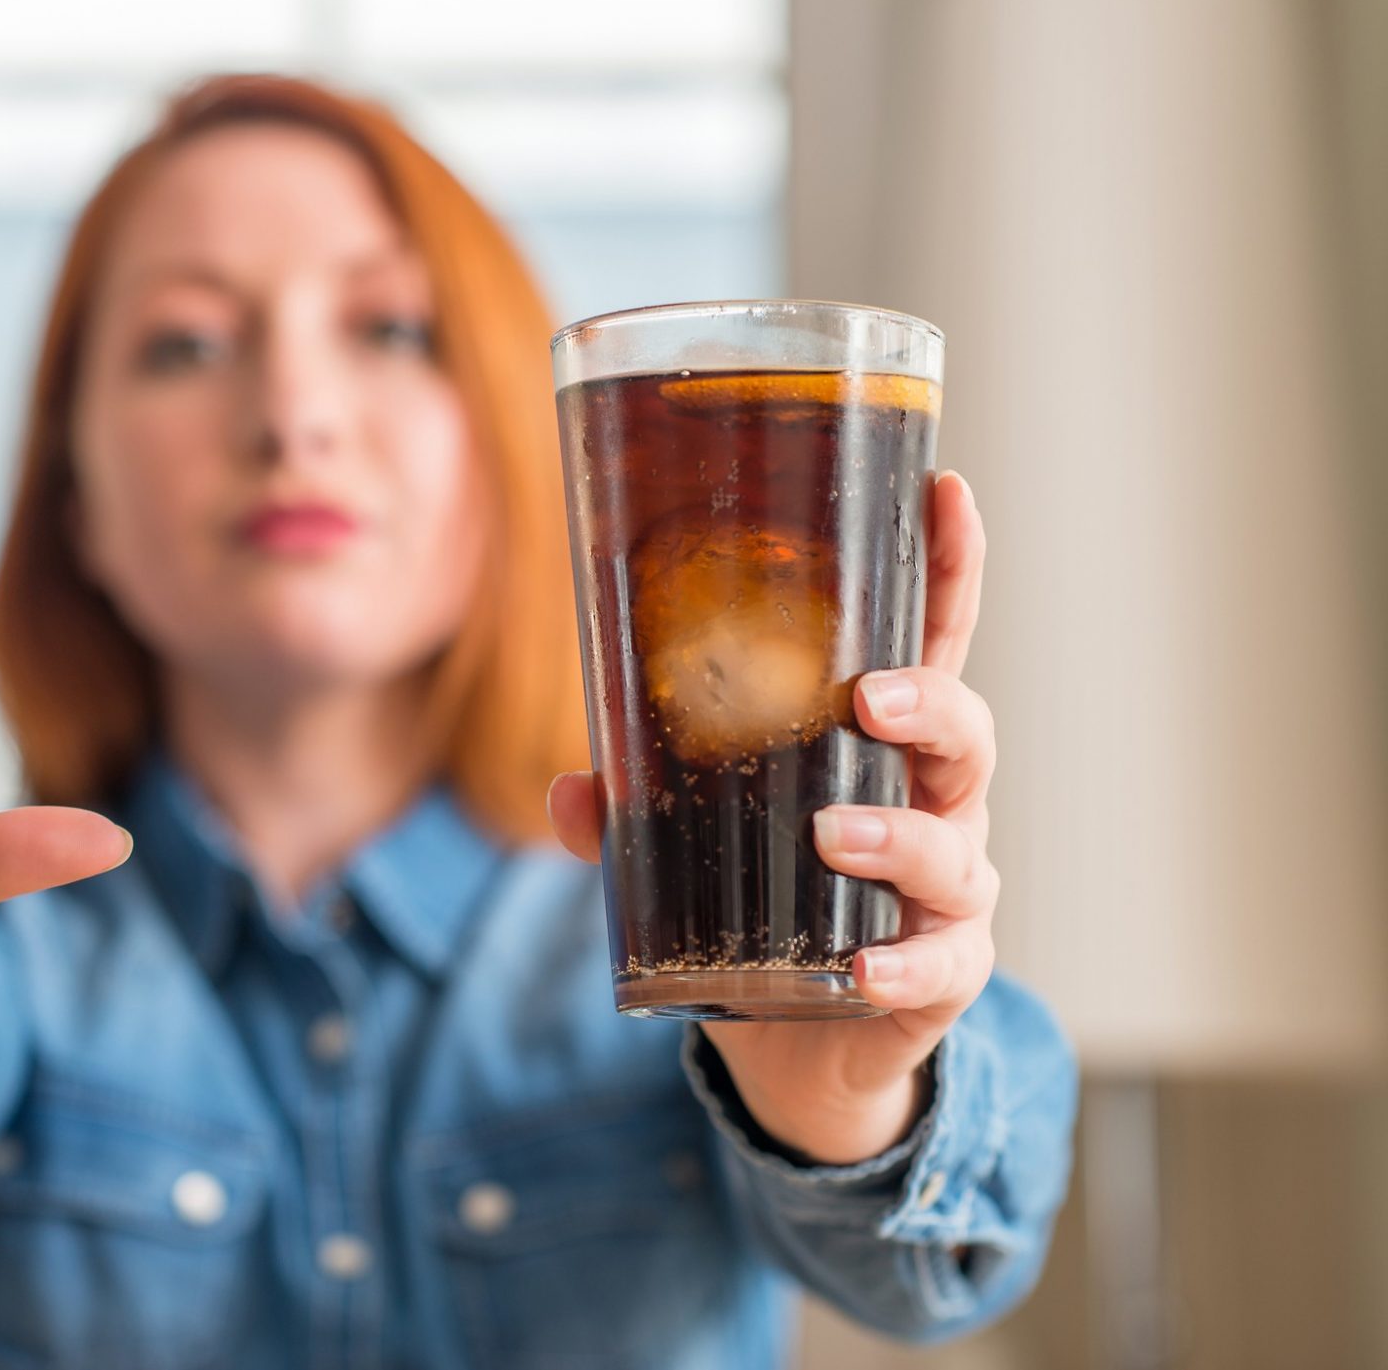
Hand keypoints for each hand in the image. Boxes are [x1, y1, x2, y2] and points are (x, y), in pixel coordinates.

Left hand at [548, 469, 996, 1164]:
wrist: (799, 1043)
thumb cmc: (762, 901)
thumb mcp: (690, 842)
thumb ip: (631, 812)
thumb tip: (568, 791)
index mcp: (878, 746)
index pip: (929, 641)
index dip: (946, 567)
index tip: (945, 488)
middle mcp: (932, 804)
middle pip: (964, 732)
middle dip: (930, 703)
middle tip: (867, 697)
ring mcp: (948, 890)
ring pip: (953, 847)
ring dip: (898, 836)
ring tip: (833, 833)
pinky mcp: (942, 973)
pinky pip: (940, 964)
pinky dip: (903, 964)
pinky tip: (863, 968)